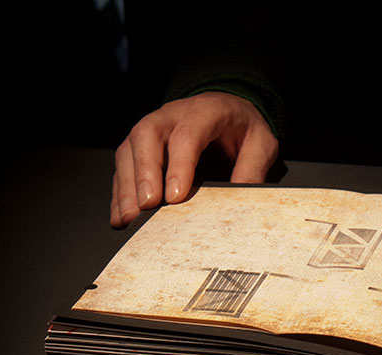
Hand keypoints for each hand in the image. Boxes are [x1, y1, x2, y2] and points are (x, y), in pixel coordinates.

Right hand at [110, 91, 278, 226]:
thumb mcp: (261, 144)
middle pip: (148, 135)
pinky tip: (122, 214)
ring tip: (131, 216)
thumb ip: (253, 168)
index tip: (175, 196)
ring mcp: (153, 127)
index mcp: (206, 111)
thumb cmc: (242, 128)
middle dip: (145, 172)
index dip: (179, 165)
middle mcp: (173, 115)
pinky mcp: (140, 144)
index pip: (187, 135)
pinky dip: (120, 190)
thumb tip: (242, 198)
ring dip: (127, 185)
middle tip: (148, 205)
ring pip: (129, 149)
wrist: (229, 111)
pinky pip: (124, 164)